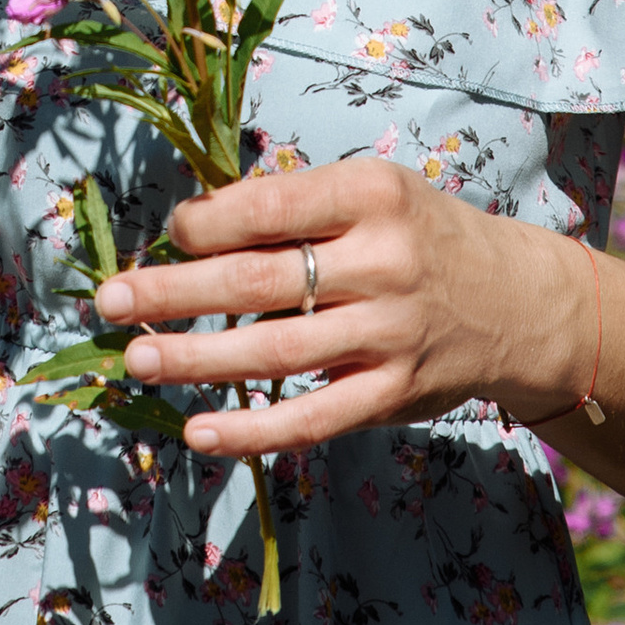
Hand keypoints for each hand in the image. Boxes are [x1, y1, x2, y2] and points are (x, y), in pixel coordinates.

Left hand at [92, 159, 592, 460]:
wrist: (515, 301)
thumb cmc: (418, 234)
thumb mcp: (369, 193)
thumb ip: (292, 207)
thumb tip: (190, 227)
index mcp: (370, 195)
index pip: (271, 208)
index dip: (208, 224)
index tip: (166, 232)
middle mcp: (383, 263)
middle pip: (260, 282)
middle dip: (175, 293)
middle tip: (109, 300)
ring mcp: (390, 335)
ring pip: (276, 353)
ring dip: (197, 360)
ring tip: (135, 359)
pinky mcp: (394, 394)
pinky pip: (313, 420)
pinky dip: (252, 431)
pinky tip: (198, 432)